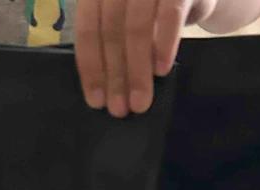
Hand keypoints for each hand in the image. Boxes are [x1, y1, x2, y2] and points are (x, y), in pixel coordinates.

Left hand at [74, 0, 217, 116]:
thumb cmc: (156, 10)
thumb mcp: (129, 21)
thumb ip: (113, 43)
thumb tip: (103, 91)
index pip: (88, 25)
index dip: (91, 65)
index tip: (96, 100)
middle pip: (111, 28)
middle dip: (115, 74)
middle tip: (119, 109)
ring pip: (137, 25)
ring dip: (137, 68)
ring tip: (141, 101)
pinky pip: (170, 14)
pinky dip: (164, 44)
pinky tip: (161, 71)